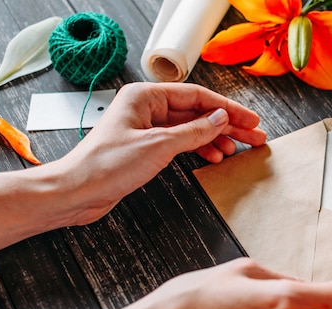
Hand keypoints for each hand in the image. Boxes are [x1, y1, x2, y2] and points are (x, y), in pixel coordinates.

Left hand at [54, 82, 266, 224]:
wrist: (78, 191)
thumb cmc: (106, 165)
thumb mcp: (159, 145)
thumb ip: (194, 131)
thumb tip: (220, 118)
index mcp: (145, 96)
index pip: (197, 97)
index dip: (228, 109)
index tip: (250, 119)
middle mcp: (147, 107)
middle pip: (197, 112)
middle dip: (226, 124)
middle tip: (253, 135)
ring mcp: (147, 127)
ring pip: (191, 128)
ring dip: (215, 138)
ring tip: (238, 148)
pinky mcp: (146, 146)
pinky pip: (180, 142)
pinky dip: (199, 148)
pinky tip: (214, 155)